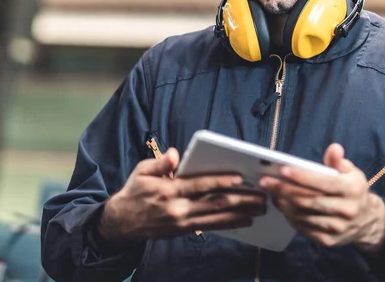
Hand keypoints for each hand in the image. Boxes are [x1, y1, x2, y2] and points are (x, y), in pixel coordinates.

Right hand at [97, 148, 267, 246]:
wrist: (122, 223)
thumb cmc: (134, 192)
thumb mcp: (141, 172)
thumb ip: (160, 163)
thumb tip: (175, 153)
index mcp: (168, 191)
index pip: (199, 185)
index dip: (220, 181)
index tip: (240, 178)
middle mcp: (178, 209)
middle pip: (214, 204)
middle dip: (240, 200)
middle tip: (262, 196)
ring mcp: (182, 222)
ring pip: (217, 218)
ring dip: (241, 213)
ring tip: (260, 209)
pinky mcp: (184, 230)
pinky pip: (211, 227)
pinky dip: (229, 224)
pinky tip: (244, 220)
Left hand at [260, 144, 384, 251]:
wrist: (367, 221)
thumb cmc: (353, 190)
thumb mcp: (351, 172)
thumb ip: (338, 161)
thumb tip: (334, 148)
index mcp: (352, 190)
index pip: (323, 183)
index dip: (302, 177)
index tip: (283, 170)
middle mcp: (346, 210)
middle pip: (308, 200)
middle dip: (284, 190)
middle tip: (265, 181)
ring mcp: (337, 227)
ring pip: (303, 215)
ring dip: (283, 203)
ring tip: (270, 192)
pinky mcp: (328, 240)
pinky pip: (303, 228)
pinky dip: (289, 216)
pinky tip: (281, 205)